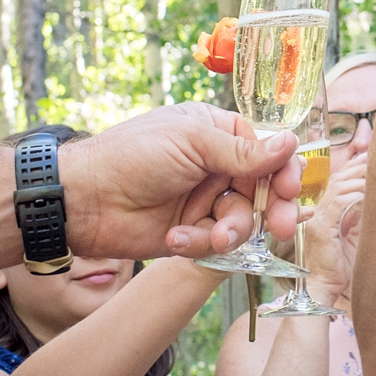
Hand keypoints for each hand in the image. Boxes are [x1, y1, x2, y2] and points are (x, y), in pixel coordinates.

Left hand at [59, 103, 303, 260]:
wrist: (84, 201)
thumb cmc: (131, 156)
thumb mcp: (191, 144)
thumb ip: (243, 151)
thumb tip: (290, 142)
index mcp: (215, 133)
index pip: (266, 151)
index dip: (284, 170)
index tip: (291, 189)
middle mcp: (214, 165)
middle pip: (264, 188)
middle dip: (274, 209)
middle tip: (285, 227)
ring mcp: (203, 200)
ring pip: (242, 219)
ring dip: (231, 231)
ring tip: (211, 237)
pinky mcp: (191, 231)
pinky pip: (215, 241)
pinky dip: (199, 243)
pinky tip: (176, 238)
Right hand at [300, 153, 365, 302]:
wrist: (323, 289)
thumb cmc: (339, 267)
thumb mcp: (353, 237)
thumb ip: (358, 218)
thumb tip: (373, 200)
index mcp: (324, 212)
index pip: (338, 182)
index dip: (353, 168)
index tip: (371, 159)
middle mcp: (318, 212)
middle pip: (338, 180)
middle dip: (358, 167)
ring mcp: (318, 220)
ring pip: (338, 188)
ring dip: (359, 179)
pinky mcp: (322, 230)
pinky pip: (338, 205)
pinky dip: (354, 196)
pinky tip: (366, 193)